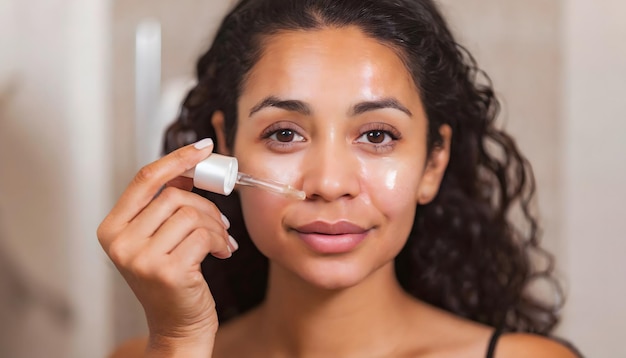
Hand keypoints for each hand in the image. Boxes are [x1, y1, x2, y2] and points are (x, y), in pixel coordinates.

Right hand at [97, 138, 235, 356]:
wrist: (178, 328)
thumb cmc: (171, 281)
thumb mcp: (157, 239)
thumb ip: (164, 205)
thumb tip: (188, 167)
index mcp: (112, 229)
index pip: (145, 180)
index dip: (177, 159)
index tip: (203, 148)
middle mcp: (120, 242)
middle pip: (175, 195)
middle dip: (206, 205)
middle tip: (220, 223)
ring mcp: (141, 258)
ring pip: (192, 214)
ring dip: (216, 226)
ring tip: (220, 241)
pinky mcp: (167, 271)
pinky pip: (204, 235)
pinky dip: (220, 240)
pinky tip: (222, 253)